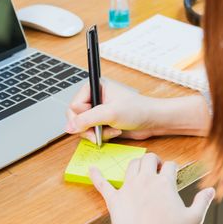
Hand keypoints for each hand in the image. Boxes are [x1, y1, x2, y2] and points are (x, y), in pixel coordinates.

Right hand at [65, 81, 210, 141]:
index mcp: (94, 88)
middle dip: (89, 128)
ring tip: (112, 130)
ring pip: (83, 127)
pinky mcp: (103, 122)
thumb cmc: (137, 110)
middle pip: (76, 118)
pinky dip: (102, 136)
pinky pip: (93, 132)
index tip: (94, 123)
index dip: (81, 117)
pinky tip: (115, 132)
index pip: (73, 106)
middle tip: (99, 133)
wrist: (154, 120)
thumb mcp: (110, 113)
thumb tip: (68, 126)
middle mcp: (94, 98)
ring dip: (97, 133)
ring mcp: (98, 111)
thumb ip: (87, 119)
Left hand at [90, 153, 214, 223]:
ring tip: (139, 169)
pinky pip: (103, 185)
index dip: (172, 167)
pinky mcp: (115, 200)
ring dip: (136, 164)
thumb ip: (202, 202)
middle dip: (154, 160)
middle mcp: (145, 181)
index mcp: (164, 183)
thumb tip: (211, 191)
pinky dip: (96, 176)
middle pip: (148, 159)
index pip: (169, 165)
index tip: (172, 171)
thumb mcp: (193, 219)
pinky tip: (91, 169)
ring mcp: (128, 189)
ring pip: (131, 165)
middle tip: (156, 168)